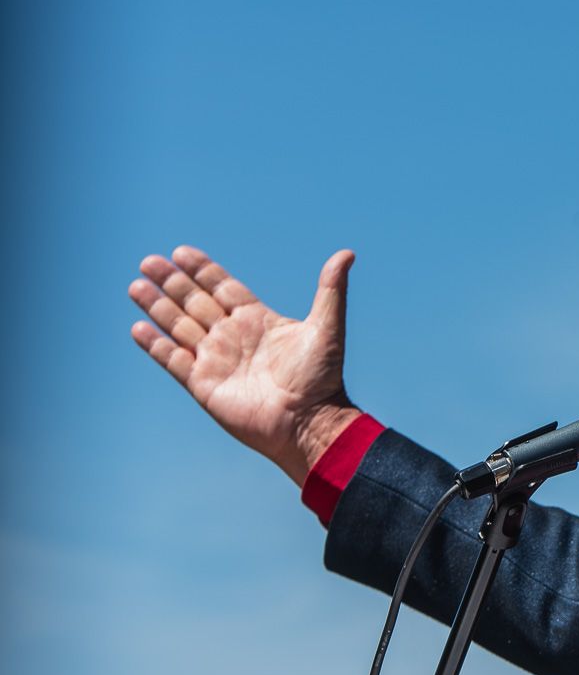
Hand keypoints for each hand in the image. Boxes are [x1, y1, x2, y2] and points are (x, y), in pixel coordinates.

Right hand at [129, 246, 362, 485]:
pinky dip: (155, 344)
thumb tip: (347, 254)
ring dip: (157, 306)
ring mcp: (216, 360)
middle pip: (196, 302)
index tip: (181, 252)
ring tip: (136, 286)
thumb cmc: (321, 377)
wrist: (308, 421)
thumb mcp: (327, 327)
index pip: (223, 288)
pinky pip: (172, 359)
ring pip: (179, 326)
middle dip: (172, 282)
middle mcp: (234, 337)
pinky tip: (138, 327)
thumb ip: (331, 290)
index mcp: (258, 320)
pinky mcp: (203, 384)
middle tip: (148, 261)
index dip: (203, 270)